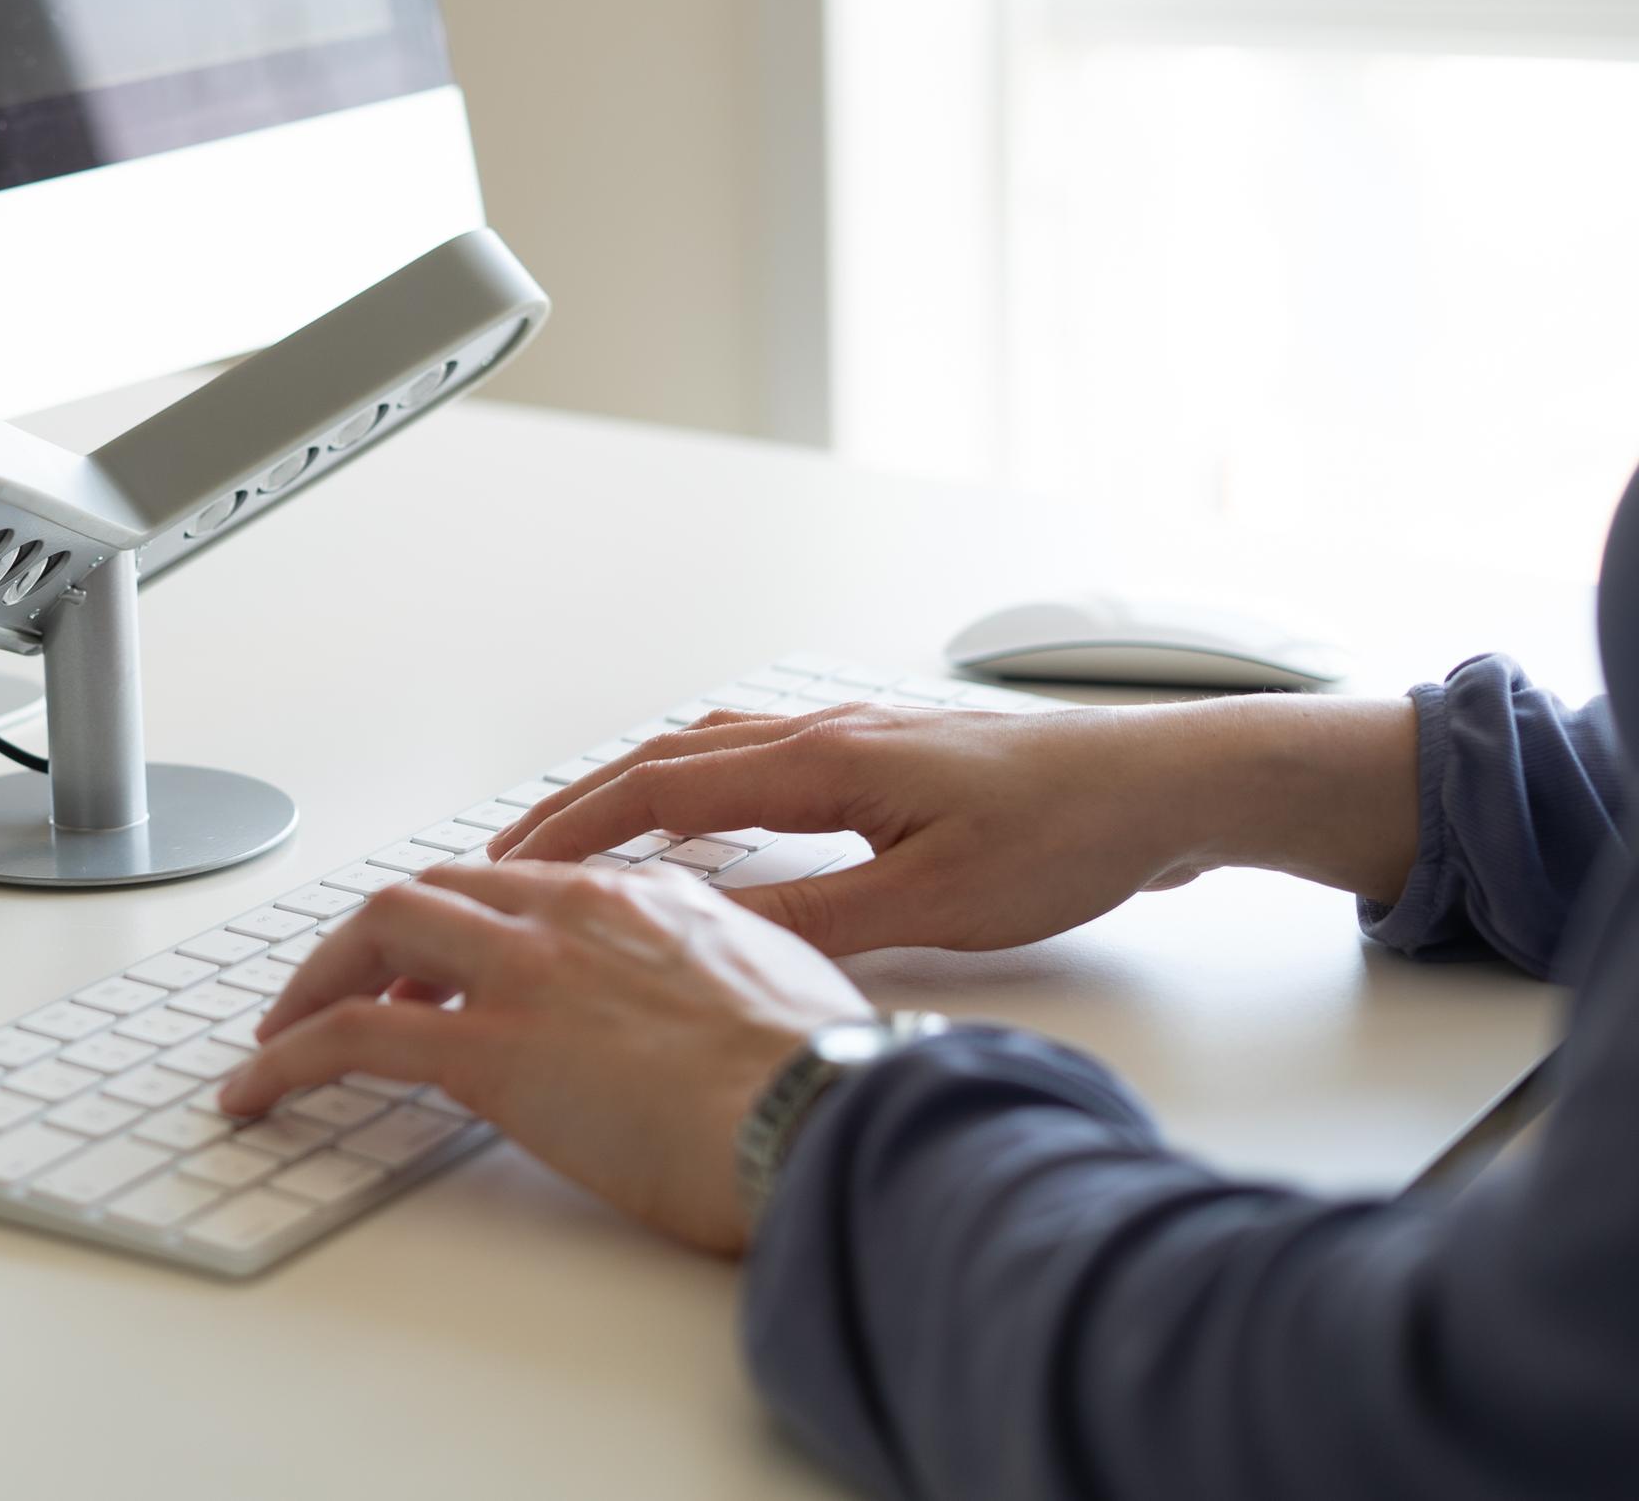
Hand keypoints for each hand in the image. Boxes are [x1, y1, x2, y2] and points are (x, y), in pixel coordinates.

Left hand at [219, 860, 869, 1254]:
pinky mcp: (486, 1049)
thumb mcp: (778, 989)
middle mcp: (569, 913)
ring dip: (315, 982)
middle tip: (343, 992)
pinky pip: (351, 1035)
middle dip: (371, 939)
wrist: (824, 1117)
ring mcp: (522, 974)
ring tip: (279, 1036)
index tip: (436, 965)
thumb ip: (715, 978)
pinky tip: (255, 1090)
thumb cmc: (823, 1081)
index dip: (461, 924)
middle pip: (430, 890)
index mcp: (641, 897)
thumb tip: (709, 1014)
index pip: (516, 883)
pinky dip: (286, 1058)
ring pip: (375, 933)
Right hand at [486, 694, 1422, 954]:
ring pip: (710, 750)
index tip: (507, 865)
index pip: (658, 788)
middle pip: (665, 758)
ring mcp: (856, 736)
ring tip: (585, 841)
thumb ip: (819, 922)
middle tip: (509, 855)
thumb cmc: (1071, 831)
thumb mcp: (936, 901)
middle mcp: (826, 732)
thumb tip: (711, 943)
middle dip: (578, 806)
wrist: (1168, 784)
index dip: (573, 829)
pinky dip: (701, 785)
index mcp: (823, 760)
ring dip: (635, 790)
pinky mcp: (887, 756)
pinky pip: (758, 759)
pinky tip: (711, 829)